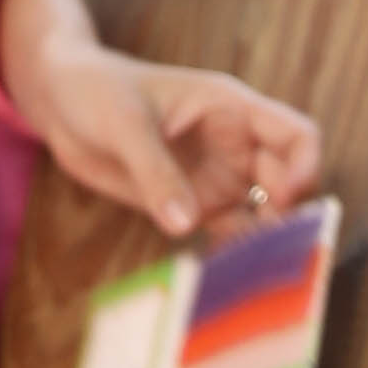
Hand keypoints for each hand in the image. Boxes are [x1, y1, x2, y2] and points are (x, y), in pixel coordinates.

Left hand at [0, 0, 321, 242]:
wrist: (62, 102)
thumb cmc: (96, 90)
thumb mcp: (125, 123)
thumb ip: (155, 172)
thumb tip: (186, 224)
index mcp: (232, 109)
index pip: (297, 135)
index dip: (305, 167)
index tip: (285, 198)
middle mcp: (235, 146)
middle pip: (288, 183)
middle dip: (289, 216)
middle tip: (272, 252)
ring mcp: (217, 178)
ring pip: (264, 214)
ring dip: (266, 241)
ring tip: (254, 273)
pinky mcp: (193, 205)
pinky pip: (228, 234)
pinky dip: (234, 254)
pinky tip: (225, 277)